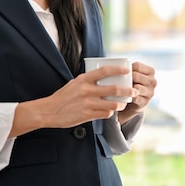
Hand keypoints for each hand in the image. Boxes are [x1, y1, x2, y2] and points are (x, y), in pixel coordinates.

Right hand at [10, 65, 138, 136]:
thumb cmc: (63, 97)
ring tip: (123, 103)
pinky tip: (109, 112)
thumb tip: (103, 77)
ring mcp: (87, 103)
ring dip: (120, 104)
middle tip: (134, 91)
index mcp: (83, 79)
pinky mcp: (87, 115)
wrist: (49, 111)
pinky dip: (110, 113)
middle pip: (113, 89)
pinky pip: (105, 114)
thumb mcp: (74, 83)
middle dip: (127, 91)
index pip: (104, 71)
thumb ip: (87, 81)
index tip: (127, 71)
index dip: (118, 70)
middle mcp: (86, 90)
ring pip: (112, 104)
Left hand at [117, 62, 156, 124]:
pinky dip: (129, 97)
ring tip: (120, 88)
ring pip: (137, 88)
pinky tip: (123, 96)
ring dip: (128, 88)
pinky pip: (135, 98)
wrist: (133, 101)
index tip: (121, 72)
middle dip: (127, 78)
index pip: (138, 66)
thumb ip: (127, 68)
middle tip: (118, 80)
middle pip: (137, 76)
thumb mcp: (132, 73)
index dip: (127, 68)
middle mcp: (153, 81)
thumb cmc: (131, 82)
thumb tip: (112, 64)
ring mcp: (150, 92)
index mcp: (151, 71)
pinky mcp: (145, 102)